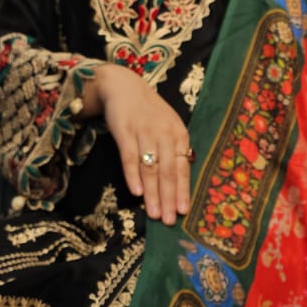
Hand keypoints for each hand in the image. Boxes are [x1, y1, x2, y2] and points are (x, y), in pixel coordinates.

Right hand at [82, 64, 192, 223]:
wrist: (122, 85)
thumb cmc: (148, 112)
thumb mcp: (167, 127)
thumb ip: (174, 151)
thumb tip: (180, 184)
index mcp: (178, 134)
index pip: (183, 168)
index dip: (183, 191)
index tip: (184, 212)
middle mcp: (164, 133)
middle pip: (168, 171)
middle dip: (169, 198)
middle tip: (169, 221)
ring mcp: (144, 131)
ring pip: (150, 167)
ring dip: (152, 193)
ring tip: (155, 214)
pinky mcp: (124, 129)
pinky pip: (129, 156)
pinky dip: (133, 174)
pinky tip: (136, 192)